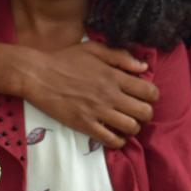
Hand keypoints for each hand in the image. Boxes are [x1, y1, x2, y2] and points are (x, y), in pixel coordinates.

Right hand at [17, 40, 157, 148]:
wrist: (37, 74)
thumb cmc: (66, 59)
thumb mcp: (94, 49)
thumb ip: (121, 57)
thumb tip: (143, 68)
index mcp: (114, 75)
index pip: (149, 91)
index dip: (152, 96)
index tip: (145, 96)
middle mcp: (110, 95)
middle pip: (145, 112)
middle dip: (146, 113)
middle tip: (137, 111)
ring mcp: (97, 111)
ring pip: (131, 128)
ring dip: (133, 127)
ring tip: (126, 123)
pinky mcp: (84, 125)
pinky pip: (110, 140)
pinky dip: (118, 141)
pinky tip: (115, 135)